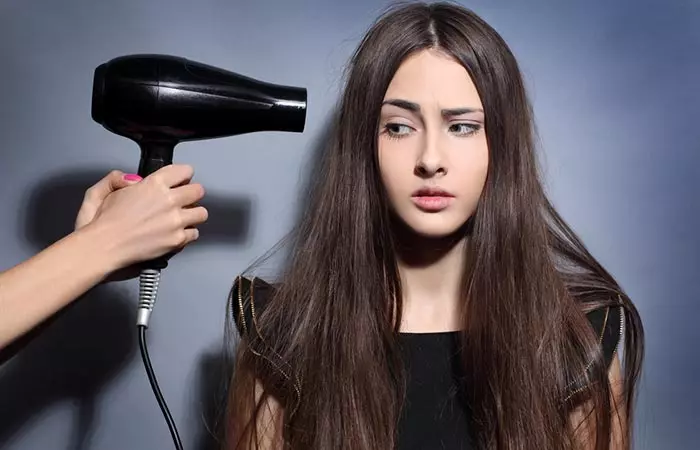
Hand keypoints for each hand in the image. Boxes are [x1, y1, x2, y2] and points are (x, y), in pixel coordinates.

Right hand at [76, 165, 207, 273]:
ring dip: (192, 214)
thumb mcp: (103, 190)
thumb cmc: (102, 223)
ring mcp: (175, 221)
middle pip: (198, 190)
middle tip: (182, 200)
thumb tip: (133, 180)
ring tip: (181, 218)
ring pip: (201, 212)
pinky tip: (175, 233)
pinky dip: (187, 234)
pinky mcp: (177, 239)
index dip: (182, 176)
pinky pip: (194, 233)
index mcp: (154, 184)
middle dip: (191, 194)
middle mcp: (169, 200)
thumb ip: (117, 179)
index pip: (185, 171)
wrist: (103, 247)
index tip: (179, 181)